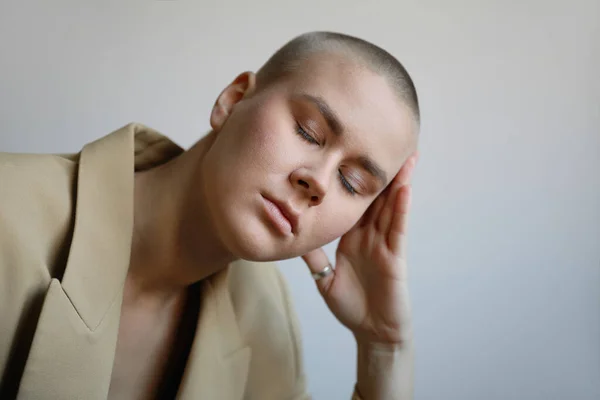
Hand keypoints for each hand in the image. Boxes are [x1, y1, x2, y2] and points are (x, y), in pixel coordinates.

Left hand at [302, 152, 417, 344]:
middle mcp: (370, 236)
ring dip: (397, 181)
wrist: (372, 332)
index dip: (353, 180)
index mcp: (353, 237)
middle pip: (376, 198)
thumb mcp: (324, 278)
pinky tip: (404, 188)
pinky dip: (401, 208)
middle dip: (379, 172)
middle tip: (382, 142)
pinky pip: (398, 228)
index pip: (354, 203)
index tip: (349, 155)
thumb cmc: (352, 305)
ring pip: (391, 206)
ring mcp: (385, 244)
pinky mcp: (396, 257)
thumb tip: (290, 236)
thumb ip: (313, 257)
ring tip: (403, 156)